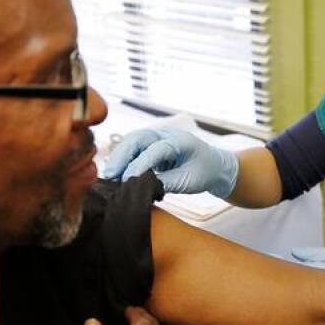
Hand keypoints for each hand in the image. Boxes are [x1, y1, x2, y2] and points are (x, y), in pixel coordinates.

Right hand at [103, 127, 239, 198]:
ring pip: (132, 142)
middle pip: (138, 138)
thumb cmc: (205, 172)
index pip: (156, 149)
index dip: (140, 164)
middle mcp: (166, 135)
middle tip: (110, 175)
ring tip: (110, 176)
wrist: (214, 166)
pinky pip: (133, 149)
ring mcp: (157, 138)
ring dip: (119, 157)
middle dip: (121, 155)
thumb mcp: (189, 182)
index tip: (128, 180)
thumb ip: (166, 183)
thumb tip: (142, 189)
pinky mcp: (151, 146)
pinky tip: (116, 174)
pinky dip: (123, 160)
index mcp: (181, 141)